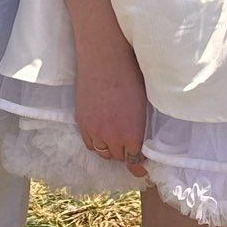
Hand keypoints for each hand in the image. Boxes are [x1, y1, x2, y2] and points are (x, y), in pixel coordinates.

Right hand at [74, 48, 149, 177]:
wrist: (104, 58)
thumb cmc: (130, 76)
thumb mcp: (144, 104)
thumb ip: (142, 126)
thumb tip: (143, 137)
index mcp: (132, 133)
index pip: (134, 162)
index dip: (139, 167)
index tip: (142, 168)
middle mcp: (112, 136)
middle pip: (118, 158)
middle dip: (125, 154)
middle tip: (130, 146)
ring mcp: (94, 130)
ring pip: (102, 152)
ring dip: (110, 149)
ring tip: (116, 139)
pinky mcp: (82, 121)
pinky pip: (89, 143)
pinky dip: (96, 142)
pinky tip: (101, 133)